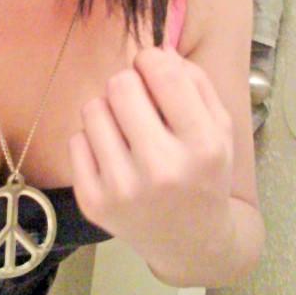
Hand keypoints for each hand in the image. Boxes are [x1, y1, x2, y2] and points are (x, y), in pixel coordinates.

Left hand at [69, 46, 234, 268]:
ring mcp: (123, 188)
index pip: (161, 71)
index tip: (153, 73)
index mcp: (202, 145)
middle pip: (120, 84)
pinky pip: (76, 139)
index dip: (151, 61)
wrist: (191, 242)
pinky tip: (114, 158)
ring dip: (109, 112)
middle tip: (140, 106)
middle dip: (129, 85)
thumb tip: (153, 52)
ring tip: (128, 133)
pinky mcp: (93, 202)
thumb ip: (193, 81)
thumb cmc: (204, 173)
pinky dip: (93, 141)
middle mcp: (162, 169)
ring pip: (92, 108)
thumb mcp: (219, 127)